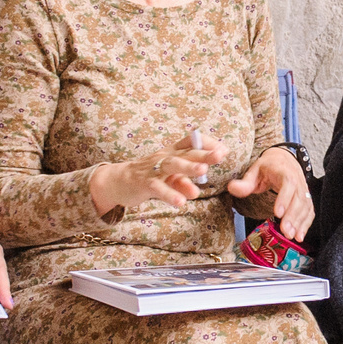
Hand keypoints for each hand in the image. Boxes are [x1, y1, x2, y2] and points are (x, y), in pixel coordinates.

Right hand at [88, 130, 223, 217]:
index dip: (206, 143)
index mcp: (171, 152)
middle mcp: (164, 157)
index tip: (223, 149)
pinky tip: (181, 202)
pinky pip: (158, 188)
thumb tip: (196, 192)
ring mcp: (153, 169)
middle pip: (185, 152)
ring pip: (172, 165)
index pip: (190, 141)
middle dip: (203, 153)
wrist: (119, 182)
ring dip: (188, 167)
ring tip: (203, 171)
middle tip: (220, 155)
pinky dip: (169, 194)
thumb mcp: (169, 180)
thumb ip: (183, 183)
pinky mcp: (144, 183)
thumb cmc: (149, 178)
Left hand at [227, 146, 313, 239]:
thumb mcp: (254, 171)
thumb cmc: (268, 167)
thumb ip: (245, 182)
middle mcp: (297, 180)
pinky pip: (309, 211)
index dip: (284, 198)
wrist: (283, 160)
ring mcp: (303, 190)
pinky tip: (299, 235)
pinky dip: (306, 224)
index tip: (277, 213)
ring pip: (305, 206)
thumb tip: (232, 188)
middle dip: (292, 216)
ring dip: (299, 222)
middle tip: (285, 231)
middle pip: (298, 198)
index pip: (288, 184)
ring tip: (292, 236)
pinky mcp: (306, 198)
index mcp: (284, 171)